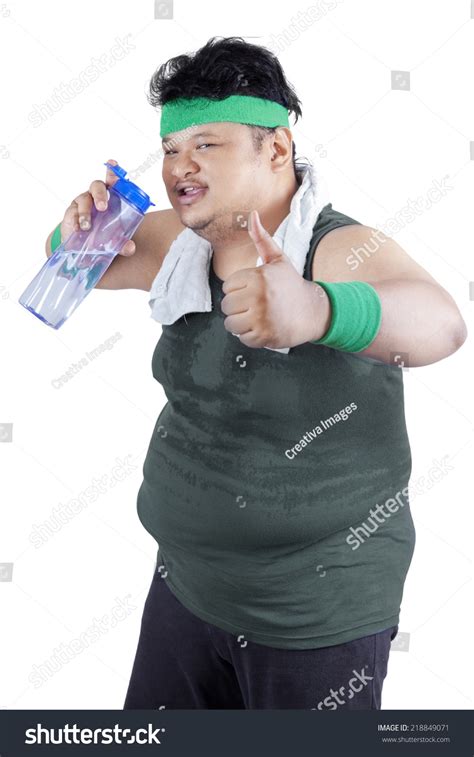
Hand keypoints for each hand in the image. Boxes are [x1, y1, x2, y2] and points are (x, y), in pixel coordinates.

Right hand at [58, 159, 135, 255]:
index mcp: (110, 198)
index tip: (112, 164)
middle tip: (103, 208)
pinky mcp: (71, 213)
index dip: (112, 172)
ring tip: (87, 226)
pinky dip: (75, 220)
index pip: (112, 181)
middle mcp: (96, 196)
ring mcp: (82, 203)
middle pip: (97, 186)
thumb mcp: (115, 241)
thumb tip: (130, 248)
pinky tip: (78, 229)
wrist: (83, 249)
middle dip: (100, 194)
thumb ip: (123, 244)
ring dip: (86, 212)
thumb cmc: (103, 237)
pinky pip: (72, 213)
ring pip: (83, 199)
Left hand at [220, 210, 329, 348]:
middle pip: (227, 305)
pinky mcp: (264, 336)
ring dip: (241, 323)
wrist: (314, 311)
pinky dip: (250, 336)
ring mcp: (261, 318)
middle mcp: (259, 297)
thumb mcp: (278, 260)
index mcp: (259, 277)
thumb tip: (252, 214)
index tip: (254, 291)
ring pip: (231, 323)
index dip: (238, 289)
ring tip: (256, 317)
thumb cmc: (291, 285)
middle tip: (255, 306)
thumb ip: (261, 239)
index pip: (228, 286)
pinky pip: (242, 338)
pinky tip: (263, 327)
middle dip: (238, 307)